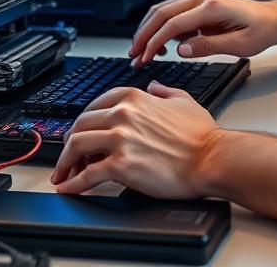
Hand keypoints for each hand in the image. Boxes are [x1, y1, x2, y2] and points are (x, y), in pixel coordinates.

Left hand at [50, 81, 220, 197]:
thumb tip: (155, 87)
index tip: (81, 133)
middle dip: (69, 143)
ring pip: (75, 145)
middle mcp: (123, 114)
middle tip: (68, 158)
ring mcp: (120, 139)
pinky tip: (69, 189)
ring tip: (64, 174)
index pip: (95, 105)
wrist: (212, 159)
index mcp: (135, 98)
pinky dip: (73, 184)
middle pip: (80, 124)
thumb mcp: (184, 101)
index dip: (85, 122)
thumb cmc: (202, 136)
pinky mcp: (120, 165)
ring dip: (64, 162)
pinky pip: (86, 175)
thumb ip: (165, 91)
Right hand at [128, 0, 276, 66]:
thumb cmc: (260, 30)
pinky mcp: (195, 1)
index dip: (154, 42)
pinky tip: (160, 46)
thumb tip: (180, 49)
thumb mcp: (239, 46)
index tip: (144, 58)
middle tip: (134, 56)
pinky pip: (170, 12)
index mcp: (211, 6)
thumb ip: (208, 47)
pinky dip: (160, 27)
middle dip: (143, 36)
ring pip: (161, 10)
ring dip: (148, 31)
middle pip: (160, 13)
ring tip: (142, 53)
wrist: (271, 18)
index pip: (173, 23)